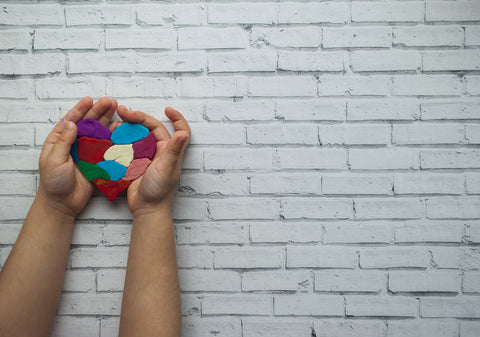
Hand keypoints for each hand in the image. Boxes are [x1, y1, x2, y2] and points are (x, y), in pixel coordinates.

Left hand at [37, 97, 117, 216]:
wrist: (63, 203)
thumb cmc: (53, 182)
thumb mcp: (54, 159)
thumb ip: (64, 141)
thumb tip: (71, 123)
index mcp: (60, 140)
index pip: (71, 120)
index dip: (81, 109)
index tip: (90, 99)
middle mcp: (75, 143)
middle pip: (88, 123)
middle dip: (99, 111)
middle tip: (110, 101)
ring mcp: (87, 152)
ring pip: (99, 133)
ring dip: (108, 121)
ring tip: (118, 111)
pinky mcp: (97, 162)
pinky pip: (107, 148)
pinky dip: (114, 139)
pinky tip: (121, 130)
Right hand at [116, 106, 190, 215]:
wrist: (146, 209)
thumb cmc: (159, 191)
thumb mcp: (167, 168)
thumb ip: (173, 151)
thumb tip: (182, 133)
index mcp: (170, 150)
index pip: (178, 129)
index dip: (176, 117)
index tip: (167, 109)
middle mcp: (159, 151)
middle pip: (150, 128)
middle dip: (138, 118)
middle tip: (122, 112)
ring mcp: (146, 157)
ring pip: (137, 136)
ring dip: (127, 128)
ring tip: (114, 123)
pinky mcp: (134, 163)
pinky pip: (127, 148)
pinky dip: (119, 141)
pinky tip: (110, 137)